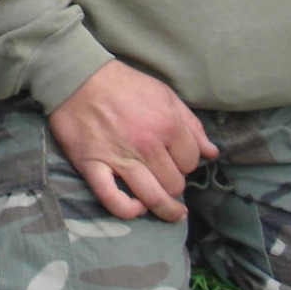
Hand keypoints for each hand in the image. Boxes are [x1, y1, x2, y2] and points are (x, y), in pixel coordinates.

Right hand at [47, 60, 217, 220]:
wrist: (77, 77)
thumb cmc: (124, 84)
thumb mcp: (164, 95)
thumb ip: (191, 124)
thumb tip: (212, 152)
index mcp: (167, 125)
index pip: (191, 161)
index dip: (187, 163)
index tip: (177, 161)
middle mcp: (147, 146)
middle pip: (174, 184)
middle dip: (175, 184)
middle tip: (167, 178)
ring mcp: (119, 158)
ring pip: (152, 197)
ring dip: (165, 209)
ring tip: (170, 213)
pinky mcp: (93, 166)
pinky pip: (113, 200)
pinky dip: (128, 210)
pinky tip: (136, 208)